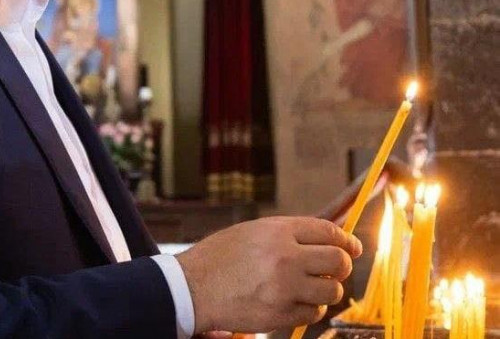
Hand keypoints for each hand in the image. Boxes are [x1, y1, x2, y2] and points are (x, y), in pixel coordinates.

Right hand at [177, 216, 361, 334]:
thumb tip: (326, 238)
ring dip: (327, 290)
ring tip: (311, 288)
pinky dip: (311, 309)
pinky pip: (314, 313)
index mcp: (277, 231)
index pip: (329, 232)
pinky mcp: (280, 314)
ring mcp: (284, 287)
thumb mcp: (252, 232)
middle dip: (342, 266)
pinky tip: (295, 302)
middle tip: (335, 270)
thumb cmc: (220, 257)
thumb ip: (287, 233)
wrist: (193, 286)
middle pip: (338, 261)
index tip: (353, 248)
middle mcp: (285, 256)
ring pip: (332, 291)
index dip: (347, 240)